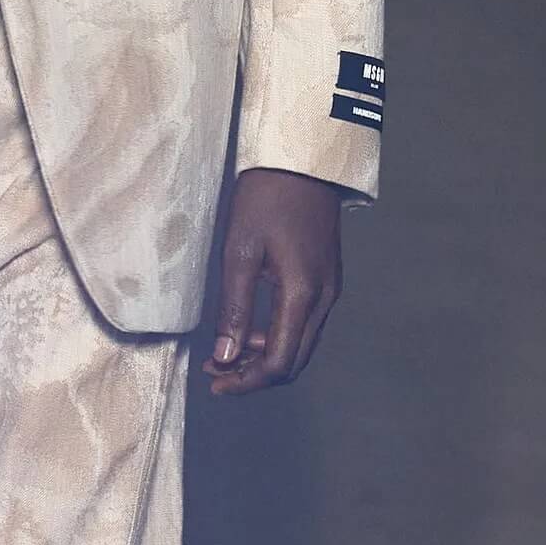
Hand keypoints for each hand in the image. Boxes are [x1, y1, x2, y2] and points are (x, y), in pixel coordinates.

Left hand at [204, 168, 343, 396]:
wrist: (303, 161)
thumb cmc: (266, 198)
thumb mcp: (240, 251)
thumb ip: (234, 308)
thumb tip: (226, 356)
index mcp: (303, 293)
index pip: (279, 362)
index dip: (246, 382)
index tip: (215, 383)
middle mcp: (324, 299)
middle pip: (294, 362)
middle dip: (255, 376)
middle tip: (216, 373)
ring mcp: (330, 290)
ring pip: (301, 345)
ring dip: (265, 358)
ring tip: (226, 353)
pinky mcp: (327, 280)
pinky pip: (305, 325)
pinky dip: (278, 338)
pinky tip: (250, 330)